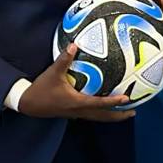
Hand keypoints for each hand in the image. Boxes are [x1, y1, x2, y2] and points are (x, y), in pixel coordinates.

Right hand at [18, 44, 134, 120]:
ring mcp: (76, 113)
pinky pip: (92, 114)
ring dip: (112, 116)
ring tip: (125, 111)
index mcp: (77, 102)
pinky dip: (102, 112)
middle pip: (103, 116)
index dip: (114, 102)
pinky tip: (105, 107)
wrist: (28, 104)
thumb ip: (64, 59)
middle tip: (133, 111)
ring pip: (98, 117)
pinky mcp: (73, 112)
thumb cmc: (42, 89)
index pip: (99, 103)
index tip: (127, 99)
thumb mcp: (53, 73)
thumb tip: (74, 44)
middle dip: (118, 115)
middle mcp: (79, 110)